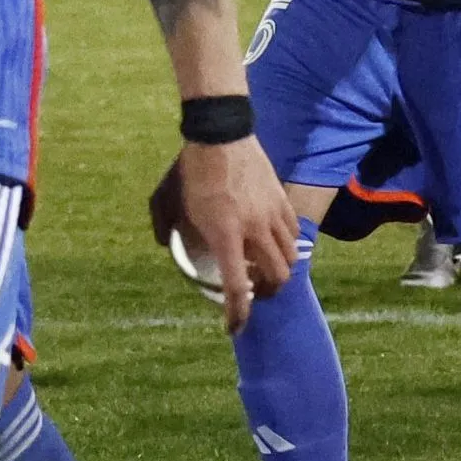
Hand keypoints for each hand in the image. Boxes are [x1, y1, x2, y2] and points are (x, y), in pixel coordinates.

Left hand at [176, 136, 297, 334]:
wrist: (220, 133)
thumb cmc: (189, 169)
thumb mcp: (166, 200)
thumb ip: (166, 228)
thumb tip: (170, 248)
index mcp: (225, 233)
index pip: (238, 286)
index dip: (238, 313)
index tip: (233, 327)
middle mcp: (255, 229)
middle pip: (276, 278)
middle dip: (266, 295)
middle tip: (253, 295)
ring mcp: (273, 215)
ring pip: (290, 259)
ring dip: (279, 273)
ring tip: (264, 271)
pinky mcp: (283, 201)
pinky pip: (293, 235)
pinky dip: (286, 248)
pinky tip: (272, 244)